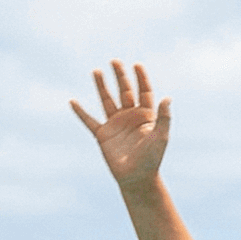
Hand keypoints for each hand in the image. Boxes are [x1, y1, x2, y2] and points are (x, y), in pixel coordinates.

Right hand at [69, 60, 170, 188]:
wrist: (137, 178)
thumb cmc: (152, 159)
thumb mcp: (160, 137)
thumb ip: (164, 118)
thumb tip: (168, 98)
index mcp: (145, 117)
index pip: (144, 92)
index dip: (141, 79)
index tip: (137, 65)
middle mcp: (130, 117)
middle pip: (124, 91)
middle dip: (120, 77)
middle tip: (115, 61)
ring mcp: (115, 125)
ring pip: (107, 100)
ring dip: (102, 86)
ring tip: (96, 71)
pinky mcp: (103, 135)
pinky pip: (89, 121)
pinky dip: (80, 112)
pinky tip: (72, 101)